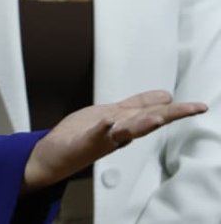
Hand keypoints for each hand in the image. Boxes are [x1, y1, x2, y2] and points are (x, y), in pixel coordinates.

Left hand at [22, 90, 206, 191]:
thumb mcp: (114, 114)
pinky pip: (94, 136)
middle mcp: (118, 131)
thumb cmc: (83, 133)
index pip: (153, 112)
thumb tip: (164, 98)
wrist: (55, 154)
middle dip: (170, 115)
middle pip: (146, 121)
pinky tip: (109, 123)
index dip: (176, 109)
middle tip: (192, 109)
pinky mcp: (83, 144)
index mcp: (125, 121)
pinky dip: (102, 130)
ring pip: (125, 130)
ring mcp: (102, 139)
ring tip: (157, 117)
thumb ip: (138, 106)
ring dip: (141, 124)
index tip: (198, 106)